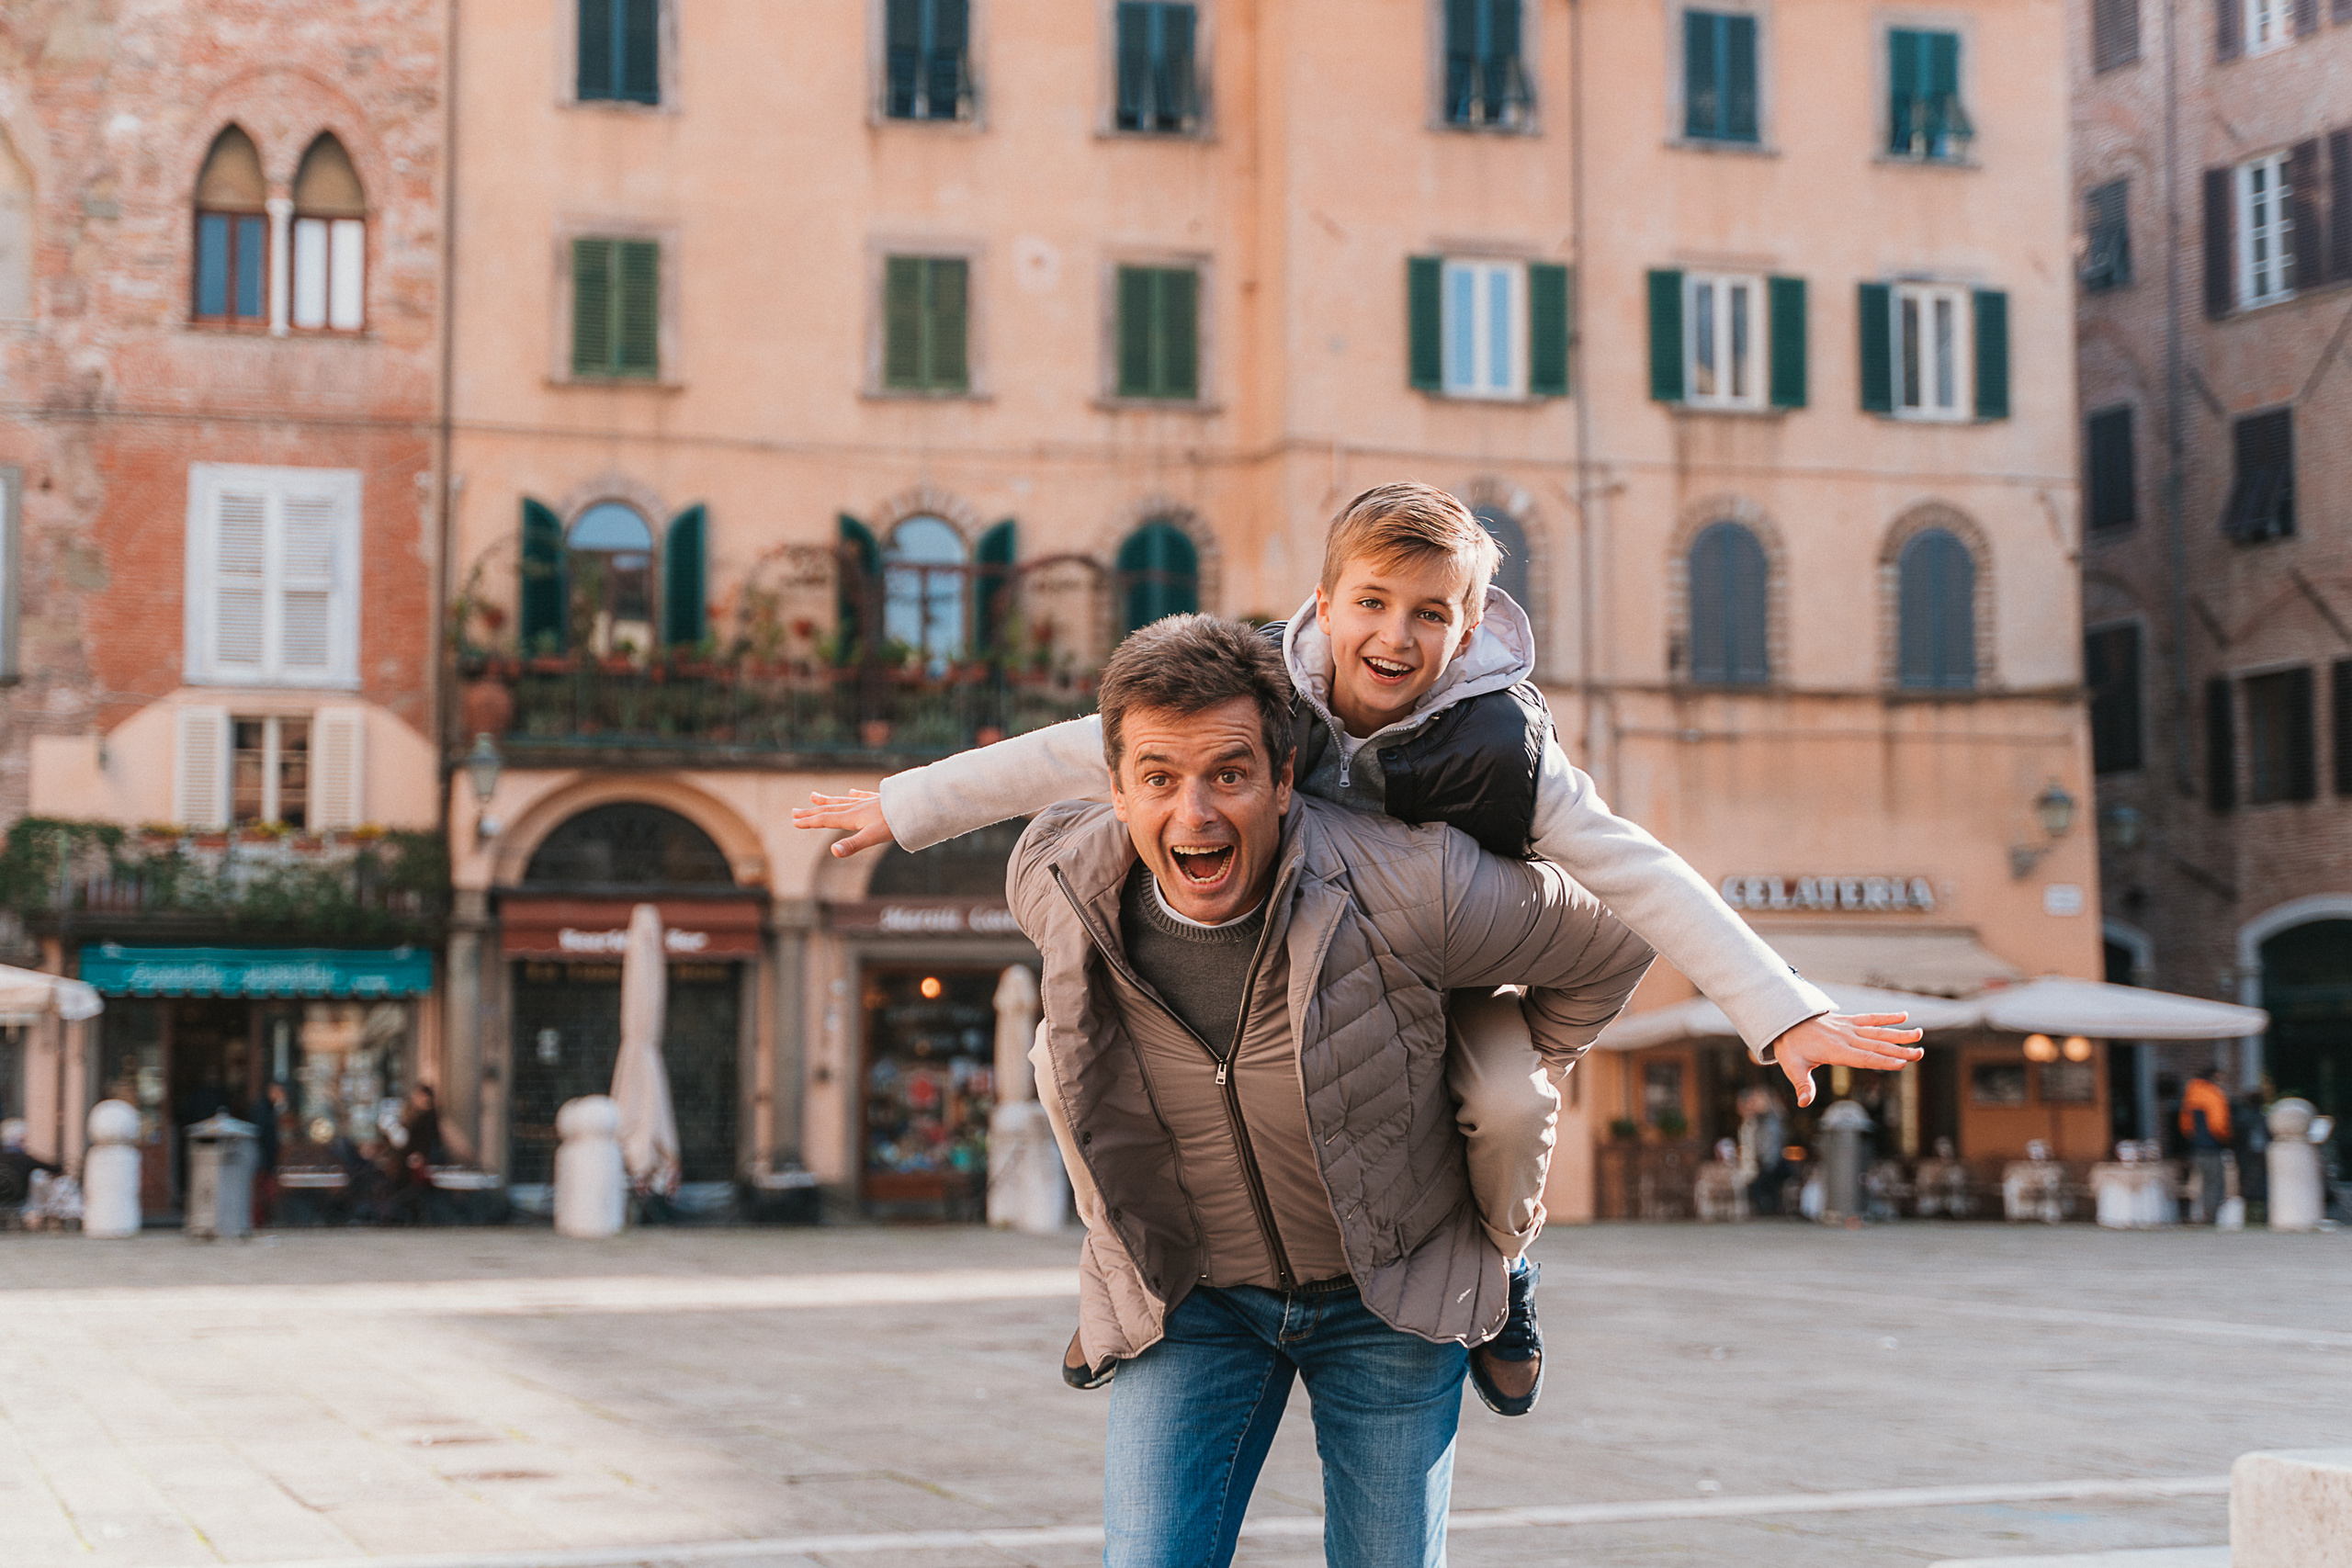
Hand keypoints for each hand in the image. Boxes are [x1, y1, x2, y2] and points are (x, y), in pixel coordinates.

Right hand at [789, 790, 893, 857]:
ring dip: (827, 801)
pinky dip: (854, 794)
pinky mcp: (879, 800)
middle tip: (794, 812)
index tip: (794, 822)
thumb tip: (833, 852)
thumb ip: (852, 845)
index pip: (825, 820)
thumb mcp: (871, 837)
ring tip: (813, 796)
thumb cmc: (893, 823)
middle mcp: (856, 808)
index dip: (809, 822)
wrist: (913, 805)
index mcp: (852, 817)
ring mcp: (867, 802)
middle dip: (811, 812)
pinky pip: (862, 796)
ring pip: (842, 801)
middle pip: (829, 810)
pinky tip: (851, 791)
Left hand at [1770, 1013, 1924, 1107]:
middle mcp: (1845, 1038)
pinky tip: (1904, 1016)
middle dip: (1899, 1050)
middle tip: (1920, 1054)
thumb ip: (1802, 1085)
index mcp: (1835, 1050)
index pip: (1863, 1058)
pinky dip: (1886, 1017)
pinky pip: (1870, 1018)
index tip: (1902, 1063)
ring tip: (1919, 1035)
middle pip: (1876, 1045)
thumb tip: (1804, 1103)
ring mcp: (1848, 1028)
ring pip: (1877, 1031)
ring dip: (1899, 1033)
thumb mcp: (1792, 1067)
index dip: (1883, 1061)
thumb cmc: (1790, 1046)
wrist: (1784, 1020)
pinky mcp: (1848, 1021)